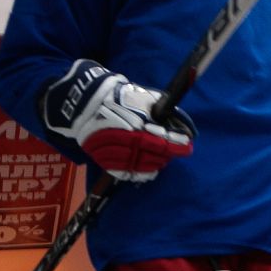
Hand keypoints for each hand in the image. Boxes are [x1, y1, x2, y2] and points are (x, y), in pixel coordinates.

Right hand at [43, 60, 193, 181]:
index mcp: (134, 123)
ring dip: (155, 163)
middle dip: (167, 154)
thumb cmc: (117, 96)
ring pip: (140, 165)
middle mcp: (124, 139)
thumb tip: (183, 124)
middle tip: (175, 151)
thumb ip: (162, 110)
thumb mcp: (142, 97)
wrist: (83, 101)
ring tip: (162, 159)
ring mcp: (112, 151)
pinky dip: (139, 173)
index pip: (161, 141)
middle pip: (153, 154)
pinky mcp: (102, 158)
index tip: (187, 146)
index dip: (176, 146)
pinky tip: (149, 170)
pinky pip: (124, 171)